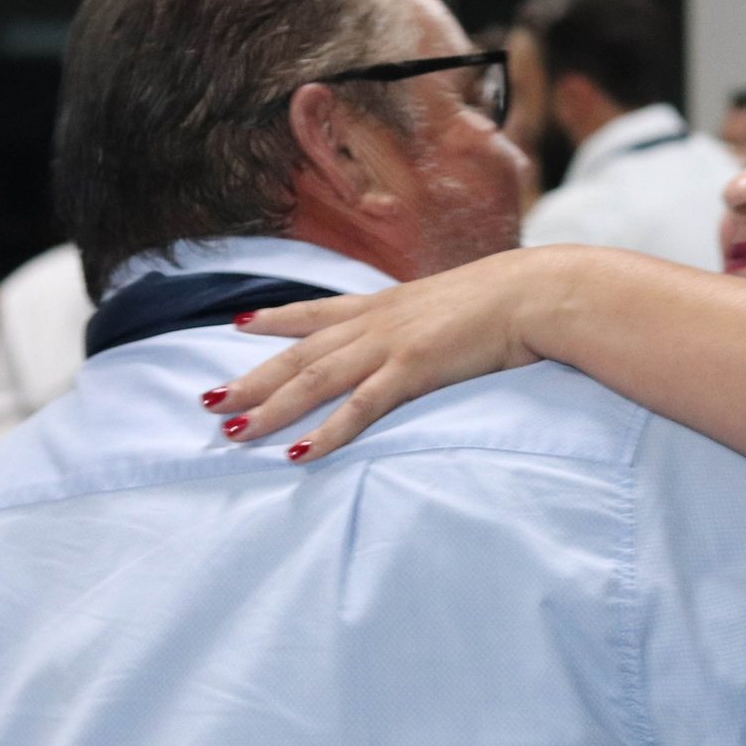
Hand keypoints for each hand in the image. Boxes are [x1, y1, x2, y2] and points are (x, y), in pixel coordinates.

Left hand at [203, 248, 579, 460]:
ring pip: (314, 381)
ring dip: (270, 407)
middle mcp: (377, 321)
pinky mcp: (412, 370)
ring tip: (232, 430)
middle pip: (300, 354)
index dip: (276, 319)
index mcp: (387, 304)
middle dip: (251, 377)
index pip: (318, 312)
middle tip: (207, 399)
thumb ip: (434, 318)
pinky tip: (300, 453)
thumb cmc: (511, 299)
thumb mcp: (459, 303)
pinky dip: (327, 433)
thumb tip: (434, 331)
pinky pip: (359, 408)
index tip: (240, 324)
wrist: (537, 292)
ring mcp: (390, 345)